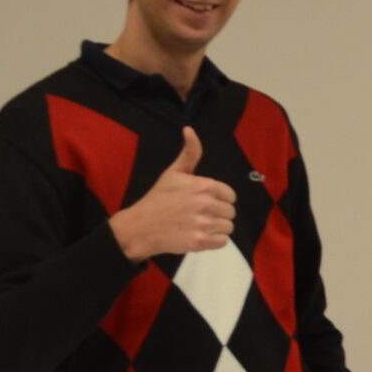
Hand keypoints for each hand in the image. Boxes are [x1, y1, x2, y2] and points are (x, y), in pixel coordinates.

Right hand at [110, 128, 235, 261]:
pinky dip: (214, 241)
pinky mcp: (200, 242)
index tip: (206, 201)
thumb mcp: (173, 172)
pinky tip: (200, 235)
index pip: (230, 195)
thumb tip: (190, 130)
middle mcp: (206, 204)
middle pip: (230, 212)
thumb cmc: (158, 198)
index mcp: (204, 186)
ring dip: (217, 228)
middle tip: (200, 214)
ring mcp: (203, 224)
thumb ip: (189, 153)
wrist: (141, 226)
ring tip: (200, 225)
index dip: (220, 198)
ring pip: (228, 227)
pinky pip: (222, 242)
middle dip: (218, 213)